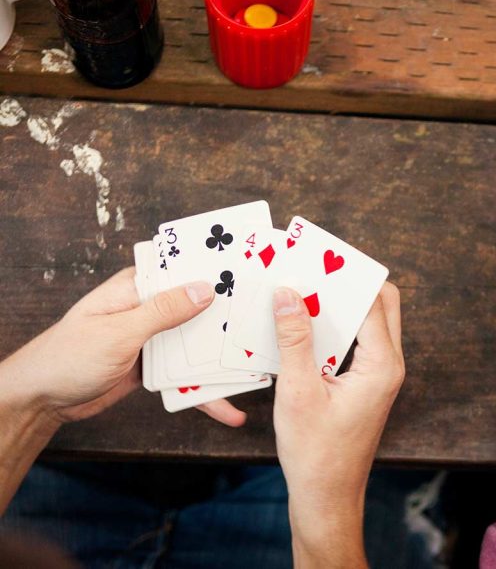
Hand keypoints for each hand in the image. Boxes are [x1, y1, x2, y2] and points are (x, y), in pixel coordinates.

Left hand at [0, 267, 245, 426]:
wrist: (42, 400)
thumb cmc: (67, 356)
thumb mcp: (118, 332)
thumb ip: (163, 312)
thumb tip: (204, 290)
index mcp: (137, 288)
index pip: (183, 271)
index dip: (215, 271)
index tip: (250, 273)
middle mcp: (149, 309)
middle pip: (200, 310)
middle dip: (230, 320)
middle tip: (268, 324)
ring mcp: (154, 338)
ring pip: (198, 347)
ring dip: (223, 362)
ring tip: (258, 373)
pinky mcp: (155, 366)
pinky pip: (188, 376)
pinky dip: (206, 392)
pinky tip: (227, 410)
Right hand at [271, 283, 403, 567]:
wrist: (327, 496)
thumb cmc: (316, 453)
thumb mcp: (298, 392)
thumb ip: (294, 340)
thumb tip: (287, 293)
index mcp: (381, 365)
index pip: (373, 301)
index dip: (347, 275)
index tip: (319, 255)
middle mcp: (388, 365)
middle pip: (379, 304)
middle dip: (348, 281)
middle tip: (311, 265)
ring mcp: (380, 373)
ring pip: (367, 321)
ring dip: (338, 303)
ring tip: (302, 287)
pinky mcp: (366, 381)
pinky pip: (354, 340)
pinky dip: (333, 326)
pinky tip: (300, 324)